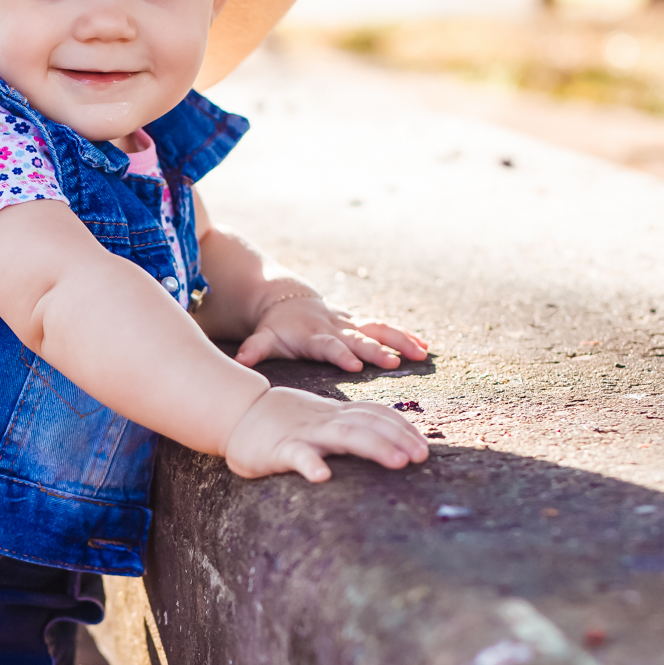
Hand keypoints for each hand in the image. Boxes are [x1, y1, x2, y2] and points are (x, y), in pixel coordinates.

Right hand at [224, 385, 427, 483]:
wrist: (237, 413)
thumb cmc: (282, 422)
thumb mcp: (320, 420)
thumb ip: (347, 427)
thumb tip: (383, 441)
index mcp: (336, 415)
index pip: (376, 415)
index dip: (402, 428)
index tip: (423, 447)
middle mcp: (326, 421)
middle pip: (368, 425)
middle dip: (398, 438)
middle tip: (422, 457)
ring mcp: (304, 433)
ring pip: (343, 436)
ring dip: (373, 447)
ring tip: (397, 462)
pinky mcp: (279, 449)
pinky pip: (297, 455)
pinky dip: (310, 463)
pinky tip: (322, 476)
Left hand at [235, 295, 427, 372]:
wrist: (285, 300)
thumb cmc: (275, 328)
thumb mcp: (263, 338)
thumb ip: (254, 351)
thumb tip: (238, 362)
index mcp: (314, 336)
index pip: (329, 346)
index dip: (341, 354)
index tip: (355, 364)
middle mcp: (336, 328)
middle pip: (359, 339)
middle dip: (377, 350)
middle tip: (394, 362)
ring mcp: (350, 324)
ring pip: (379, 330)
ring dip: (400, 341)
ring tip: (422, 354)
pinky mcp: (359, 323)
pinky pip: (386, 329)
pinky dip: (405, 336)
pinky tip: (426, 347)